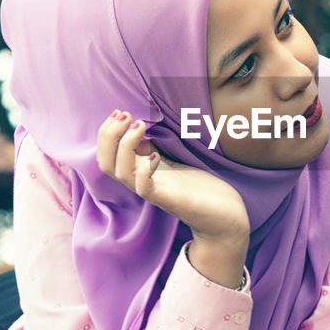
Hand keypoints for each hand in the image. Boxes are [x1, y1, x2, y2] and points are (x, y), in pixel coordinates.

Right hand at [98, 110, 248, 286]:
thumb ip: (154, 148)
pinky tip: (155, 154)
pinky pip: (144, 188)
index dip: (107, 132)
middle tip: (123, 115)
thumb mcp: (173, 161)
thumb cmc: (201, 188)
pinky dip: (144, 171)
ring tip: (139, 125)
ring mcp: (154, 192)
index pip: (107, 155)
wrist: (224, 217)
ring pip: (120, 173)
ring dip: (124, 146)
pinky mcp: (168, 200)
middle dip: (108, 136)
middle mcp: (140, 183)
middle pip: (106, 163)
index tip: (119, 112)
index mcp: (139, 172)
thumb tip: (139, 127)